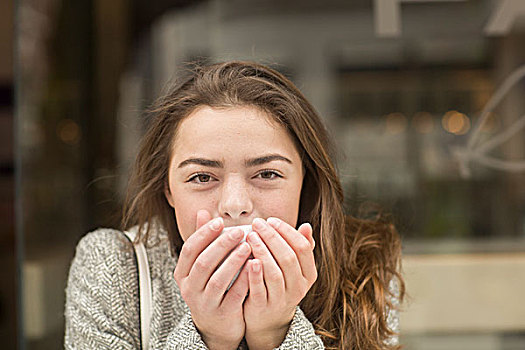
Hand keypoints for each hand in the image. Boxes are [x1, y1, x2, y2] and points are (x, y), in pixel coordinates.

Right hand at [173, 210, 251, 349]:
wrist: (216, 325)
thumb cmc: (211, 286)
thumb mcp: (202, 265)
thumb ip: (202, 240)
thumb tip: (202, 212)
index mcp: (182, 273)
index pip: (189, 249)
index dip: (204, 234)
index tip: (220, 221)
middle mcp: (189, 288)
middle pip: (203, 263)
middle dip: (222, 245)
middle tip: (239, 231)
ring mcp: (205, 303)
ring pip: (218, 279)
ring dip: (234, 261)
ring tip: (248, 246)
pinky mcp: (222, 313)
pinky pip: (234, 295)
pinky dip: (244, 279)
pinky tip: (254, 265)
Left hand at [243, 217, 316, 349]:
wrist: (267, 319)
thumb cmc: (279, 284)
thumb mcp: (294, 268)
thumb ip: (300, 248)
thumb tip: (307, 225)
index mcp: (309, 274)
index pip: (302, 247)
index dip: (286, 231)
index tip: (271, 220)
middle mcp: (298, 288)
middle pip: (288, 258)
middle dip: (271, 237)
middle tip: (257, 223)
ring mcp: (281, 299)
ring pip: (274, 272)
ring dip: (262, 251)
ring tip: (250, 236)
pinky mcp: (263, 307)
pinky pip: (259, 289)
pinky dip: (254, 273)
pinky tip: (247, 259)